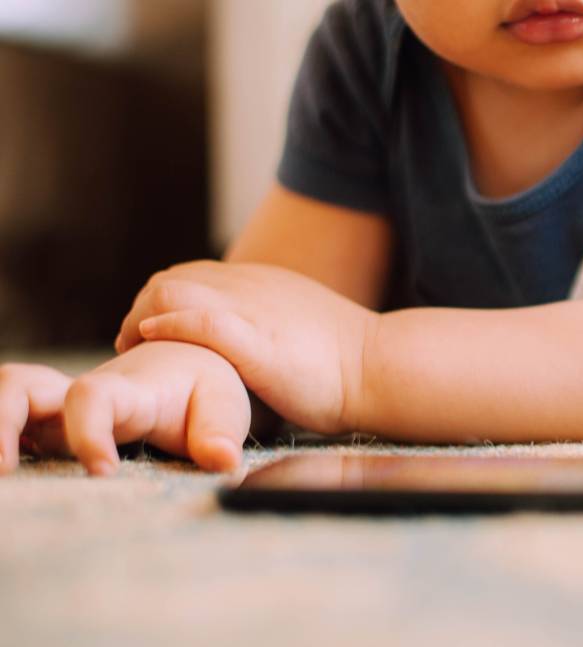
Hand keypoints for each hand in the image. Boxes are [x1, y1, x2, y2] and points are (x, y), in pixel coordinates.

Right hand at [0, 342, 249, 475]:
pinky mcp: (51, 427)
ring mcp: (60, 411)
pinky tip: (15, 479)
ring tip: (2, 474)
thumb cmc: (204, 389)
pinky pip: (13, 425)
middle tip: (4, 472)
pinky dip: (4, 440)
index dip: (87, 431)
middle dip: (0, 422)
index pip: (91, 397)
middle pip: (18, 387)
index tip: (103, 471)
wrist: (189, 366)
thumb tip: (224, 463)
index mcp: (127, 390)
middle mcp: (81, 396)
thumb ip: (220, 433)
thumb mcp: (223, 406)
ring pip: (6, 398)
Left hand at [116, 260, 374, 434]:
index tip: (153, 336)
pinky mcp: (258, 342)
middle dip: (142, 310)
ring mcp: (253, 312)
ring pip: (174, 290)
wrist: (382, 368)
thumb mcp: (301, 328)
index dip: (162, 304)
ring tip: (138, 350)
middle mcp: (252, 288)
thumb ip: (270, 326)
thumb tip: (253, 349)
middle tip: (135, 346)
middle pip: (172, 278)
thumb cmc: (348, 364)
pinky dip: (172, 325)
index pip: (193, 276)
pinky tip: (156, 340)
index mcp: (264, 284)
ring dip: (143, 318)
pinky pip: (203, 320)